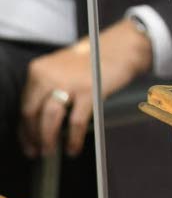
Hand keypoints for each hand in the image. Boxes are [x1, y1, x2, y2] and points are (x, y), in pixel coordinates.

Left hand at [19, 18, 151, 157]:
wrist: (122, 47)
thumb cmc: (93, 59)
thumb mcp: (60, 68)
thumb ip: (46, 88)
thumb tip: (38, 119)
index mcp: (39, 70)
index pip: (24, 105)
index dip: (24, 128)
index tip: (27, 141)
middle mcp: (49, 75)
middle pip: (32, 113)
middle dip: (33, 136)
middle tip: (38, 149)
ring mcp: (69, 83)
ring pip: (49, 119)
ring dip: (48, 139)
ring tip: (51, 151)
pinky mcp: (89, 91)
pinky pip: (76, 122)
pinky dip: (73, 139)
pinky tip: (73, 147)